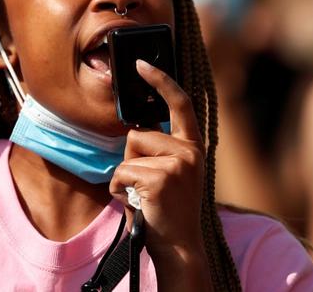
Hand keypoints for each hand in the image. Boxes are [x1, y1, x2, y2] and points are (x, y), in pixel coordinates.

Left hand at [109, 60, 210, 283]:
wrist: (178, 248)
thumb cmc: (164, 211)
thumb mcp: (167, 173)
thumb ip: (158, 149)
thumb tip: (133, 130)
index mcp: (193, 147)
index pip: (179, 102)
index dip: (160, 80)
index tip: (141, 63)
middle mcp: (190, 151)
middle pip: (138, 134)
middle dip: (130, 159)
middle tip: (145, 188)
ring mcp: (179, 163)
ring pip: (127, 153)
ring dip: (125, 178)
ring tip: (143, 197)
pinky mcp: (161, 177)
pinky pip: (121, 173)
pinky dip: (119, 191)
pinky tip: (137, 204)